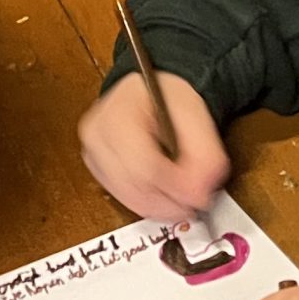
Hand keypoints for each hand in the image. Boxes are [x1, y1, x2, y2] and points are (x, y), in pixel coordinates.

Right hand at [78, 70, 229, 223]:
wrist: (149, 94)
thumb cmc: (168, 100)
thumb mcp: (197, 117)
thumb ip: (205, 156)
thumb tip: (198, 195)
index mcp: (118, 112)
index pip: (143, 165)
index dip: (173, 187)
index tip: (196, 195)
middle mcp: (97, 133)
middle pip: (133, 185)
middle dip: (168, 201)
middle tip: (192, 202)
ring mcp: (92, 152)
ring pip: (127, 196)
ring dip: (158, 205)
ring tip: (180, 200)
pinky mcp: (95, 168)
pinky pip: (122, 197)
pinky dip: (146, 202)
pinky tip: (161, 194)